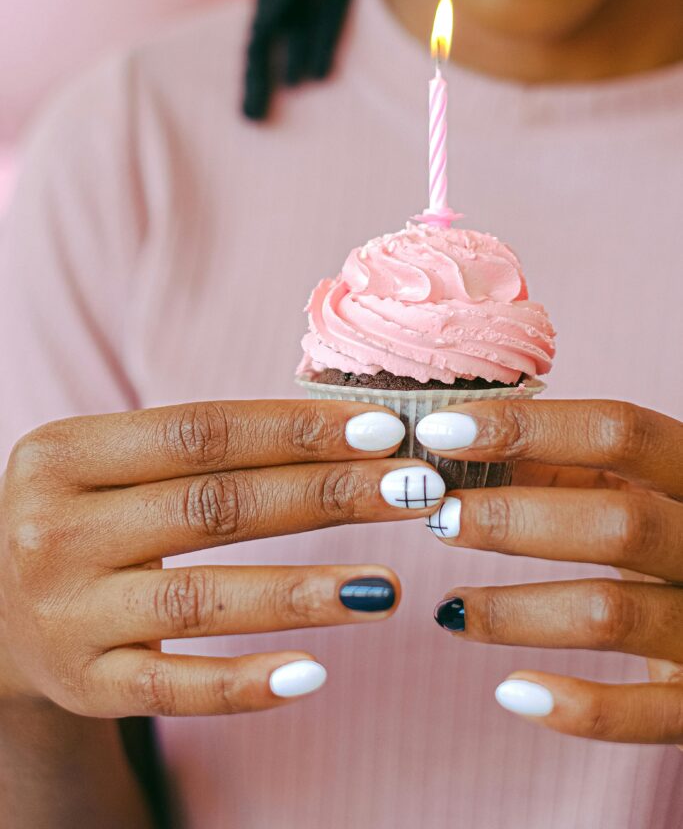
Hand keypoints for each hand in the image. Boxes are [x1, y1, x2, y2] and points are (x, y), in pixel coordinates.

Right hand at [0, 400, 444, 716]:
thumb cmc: (86, 515)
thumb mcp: (110, 463)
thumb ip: (203, 447)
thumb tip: (345, 433)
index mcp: (64, 454)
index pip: (201, 431)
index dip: (297, 429)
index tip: (384, 430)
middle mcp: (57, 531)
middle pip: (215, 508)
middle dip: (327, 497)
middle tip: (412, 492)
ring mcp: (67, 614)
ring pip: (203, 600)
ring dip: (306, 591)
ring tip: (387, 586)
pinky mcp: (84, 685)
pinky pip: (174, 689)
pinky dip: (244, 683)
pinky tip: (312, 673)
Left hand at [418, 399, 682, 745]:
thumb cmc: (666, 536)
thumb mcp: (629, 487)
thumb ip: (557, 464)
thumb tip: (452, 445)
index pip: (617, 432)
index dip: (526, 426)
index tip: (440, 430)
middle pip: (619, 524)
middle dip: (515, 518)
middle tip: (440, 515)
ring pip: (612, 614)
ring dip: (516, 611)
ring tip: (448, 609)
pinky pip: (643, 713)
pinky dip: (575, 708)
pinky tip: (512, 693)